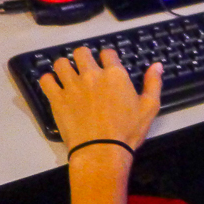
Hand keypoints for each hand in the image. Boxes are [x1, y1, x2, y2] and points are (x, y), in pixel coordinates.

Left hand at [39, 47, 161, 154]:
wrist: (102, 151)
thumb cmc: (128, 130)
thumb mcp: (150, 107)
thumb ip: (153, 83)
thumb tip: (157, 65)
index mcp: (115, 75)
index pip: (107, 52)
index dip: (108, 57)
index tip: (107, 64)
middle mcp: (92, 75)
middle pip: (81, 52)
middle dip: (84, 56)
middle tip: (85, 66)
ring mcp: (72, 86)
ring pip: (61, 63)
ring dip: (65, 65)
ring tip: (68, 74)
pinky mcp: (57, 99)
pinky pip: (46, 80)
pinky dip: (49, 79)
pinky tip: (54, 85)